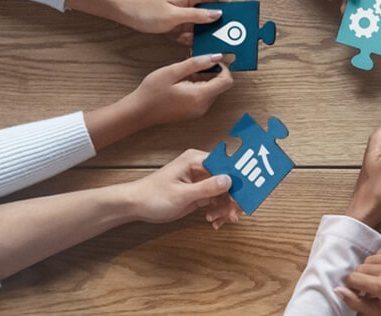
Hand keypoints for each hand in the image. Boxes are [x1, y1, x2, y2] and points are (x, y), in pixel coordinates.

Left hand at [119, 0, 231, 44]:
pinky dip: (192, 36)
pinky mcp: (182, 20)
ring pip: (205, 21)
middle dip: (219, 22)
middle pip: (216, 9)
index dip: (229, 4)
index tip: (232, 19)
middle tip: (222, 35)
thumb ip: (196, 15)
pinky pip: (195, 29)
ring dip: (204, 32)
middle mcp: (193, 1)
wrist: (128, 14)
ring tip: (197, 40)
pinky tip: (183, 40)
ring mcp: (188, 11)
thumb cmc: (147, 11)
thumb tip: (218, 14)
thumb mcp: (174, 16)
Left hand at [121, 149, 238, 225]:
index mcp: (196, 160)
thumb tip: (230, 180)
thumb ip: (206, 188)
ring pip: (224, 192)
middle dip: (232, 199)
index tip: (244, 195)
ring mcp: (201, 181)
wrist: (136, 206)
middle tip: (233, 214)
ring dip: (225, 208)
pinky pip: (216, 200)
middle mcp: (201, 168)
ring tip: (219, 220)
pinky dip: (218, 211)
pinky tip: (215, 221)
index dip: (238, 179)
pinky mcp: (199, 193)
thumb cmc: (153, 196)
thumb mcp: (182, 194)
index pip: (226, 165)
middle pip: (228, 180)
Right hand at [126, 54, 233, 127]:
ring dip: (204, 79)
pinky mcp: (194, 112)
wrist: (138, 112)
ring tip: (185, 74)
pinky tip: (183, 83)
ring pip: (212, 90)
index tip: (211, 60)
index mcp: (200, 96)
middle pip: (220, 86)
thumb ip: (196, 63)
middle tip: (193, 64)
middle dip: (212, 72)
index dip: (223, 68)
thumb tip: (216, 57)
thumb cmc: (152, 92)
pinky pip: (204, 97)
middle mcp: (203, 106)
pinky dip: (199, 87)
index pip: (227, 81)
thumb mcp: (172, 72)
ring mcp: (199, 111)